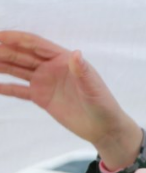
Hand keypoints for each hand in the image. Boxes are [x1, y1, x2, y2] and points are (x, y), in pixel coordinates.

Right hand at [0, 31, 141, 168]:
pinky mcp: (41, 98)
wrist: (105, 129)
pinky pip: (18, 90)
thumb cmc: (104, 106)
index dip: (16, 39)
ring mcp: (45, 82)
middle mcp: (51, 67)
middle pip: (21, 55)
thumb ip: (82, 72)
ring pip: (16, 70)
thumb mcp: (94, 89)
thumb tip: (76, 54)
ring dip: (0, 65)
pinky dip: (4, 87)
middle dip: (2, 50)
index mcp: (63, 59)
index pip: (35, 44)